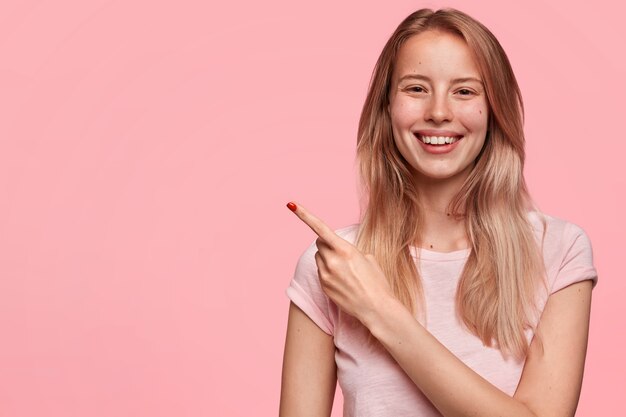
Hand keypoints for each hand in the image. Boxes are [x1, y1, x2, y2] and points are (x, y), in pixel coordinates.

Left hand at [286, 201, 393, 327]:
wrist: (376, 309)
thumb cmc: (377, 282)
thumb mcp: (368, 258)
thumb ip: (350, 250)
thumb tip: (338, 250)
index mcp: (345, 250)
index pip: (320, 228)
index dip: (304, 215)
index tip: (292, 205)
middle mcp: (332, 261)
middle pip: (319, 243)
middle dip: (327, 244)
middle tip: (341, 252)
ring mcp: (326, 275)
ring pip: (319, 257)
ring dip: (327, 258)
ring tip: (345, 270)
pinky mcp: (323, 286)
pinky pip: (321, 272)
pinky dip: (328, 272)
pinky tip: (342, 281)